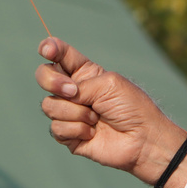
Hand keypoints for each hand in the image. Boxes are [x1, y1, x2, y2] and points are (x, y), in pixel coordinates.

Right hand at [36, 37, 186, 187]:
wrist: (143, 139)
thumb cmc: (132, 108)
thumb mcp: (108, 85)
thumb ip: (79, 85)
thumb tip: (60, 97)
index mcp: (86, 74)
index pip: (60, 56)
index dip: (50, 48)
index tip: (46, 49)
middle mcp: (74, 92)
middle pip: (43, 76)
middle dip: (52, 82)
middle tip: (72, 91)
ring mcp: (69, 113)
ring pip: (49, 106)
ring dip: (76, 113)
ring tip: (97, 119)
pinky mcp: (68, 135)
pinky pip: (56, 128)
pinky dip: (77, 130)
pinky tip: (93, 133)